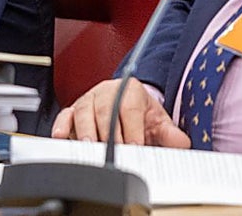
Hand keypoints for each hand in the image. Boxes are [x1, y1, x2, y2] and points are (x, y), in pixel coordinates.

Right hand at [51, 78, 190, 147]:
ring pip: (83, 112)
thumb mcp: (159, 120)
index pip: (129, 107)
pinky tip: (61, 136)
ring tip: (90, 147)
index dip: (132, 128)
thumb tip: (180, 141)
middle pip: (104, 110)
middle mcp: (106, 91)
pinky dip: (62, 125)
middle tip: (114, 153)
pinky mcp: (74, 110)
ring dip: (86, 131)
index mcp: (130, 90)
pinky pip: (65, 115)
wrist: (128, 105)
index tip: (135, 146)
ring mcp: (88, 99)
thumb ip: (170, 133)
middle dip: (109, 133)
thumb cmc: (141, 114)